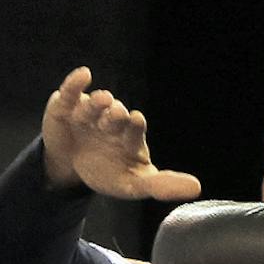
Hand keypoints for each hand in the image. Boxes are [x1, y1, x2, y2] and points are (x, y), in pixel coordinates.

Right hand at [41, 67, 201, 201]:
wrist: (70, 166)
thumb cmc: (107, 172)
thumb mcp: (132, 185)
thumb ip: (161, 185)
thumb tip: (197, 188)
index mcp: (130, 138)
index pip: (134, 131)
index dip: (134, 127)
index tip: (136, 120)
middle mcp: (111, 122)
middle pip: (114, 116)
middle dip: (115, 116)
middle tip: (117, 115)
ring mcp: (89, 114)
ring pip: (93, 106)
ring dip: (97, 103)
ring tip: (102, 100)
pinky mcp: (66, 108)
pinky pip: (71, 93)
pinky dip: (75, 83)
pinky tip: (84, 76)